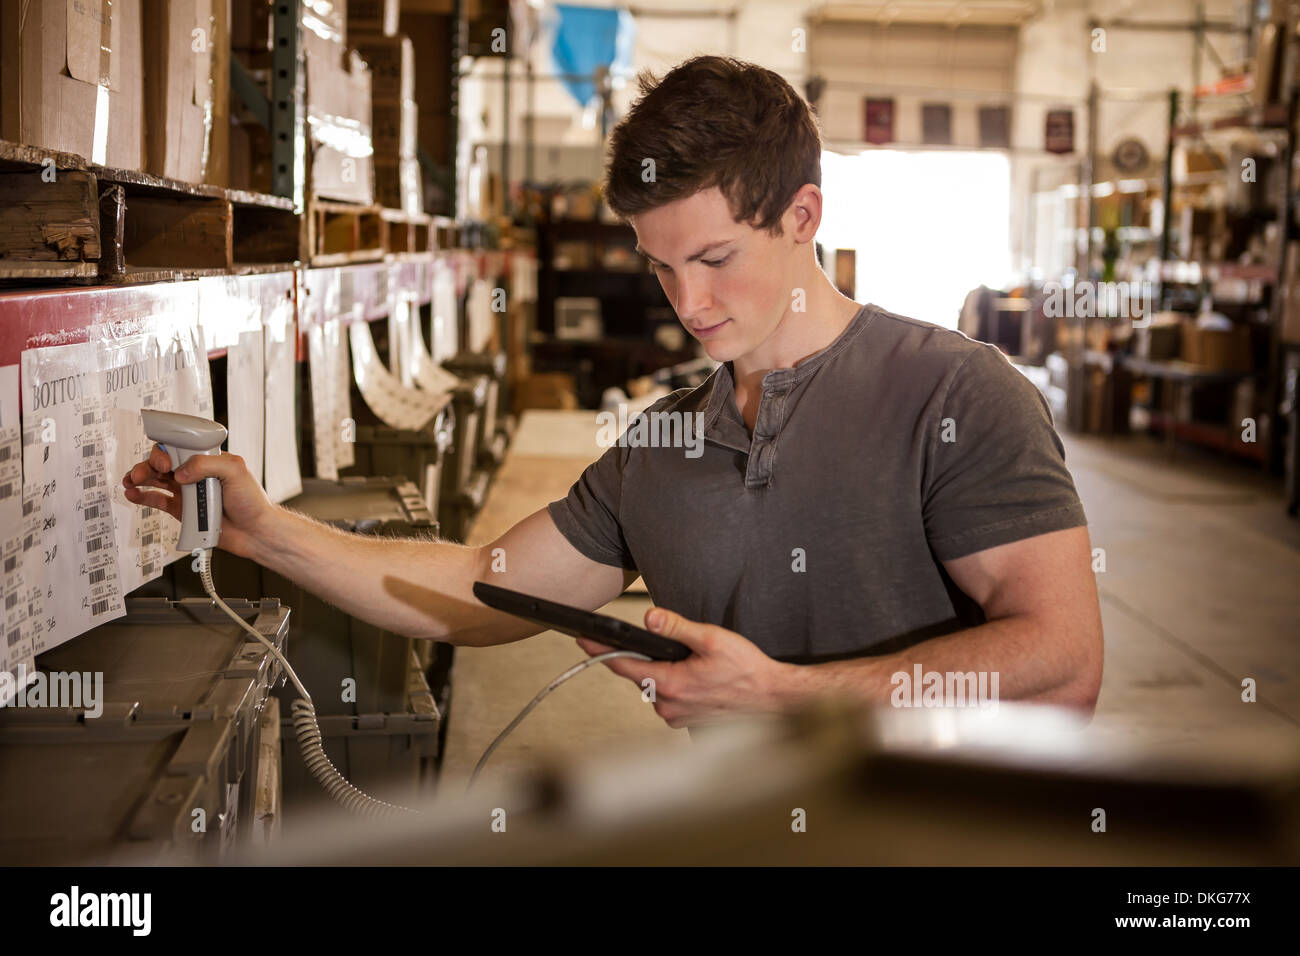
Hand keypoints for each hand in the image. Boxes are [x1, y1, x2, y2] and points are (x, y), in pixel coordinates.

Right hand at [122, 445, 275, 558]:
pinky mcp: (182, 510)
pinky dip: (142, 497)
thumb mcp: (236, 471)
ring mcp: (187, 492)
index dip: (167, 450)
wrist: (255, 532)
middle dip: (150, 464)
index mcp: (208, 459)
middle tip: (149, 471)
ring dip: (140, 477)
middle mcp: (195, 474)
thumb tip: (181, 471)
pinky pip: (157, 500)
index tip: (166, 460)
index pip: (180, 447)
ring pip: (156, 480)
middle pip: (163, 462)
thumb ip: (207, 464)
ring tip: (131, 481)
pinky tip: (133, 494)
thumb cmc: (252, 501)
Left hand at [577, 607, 791, 728]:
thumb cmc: (747, 671)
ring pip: (657, 688)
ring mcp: (677, 717)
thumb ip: (676, 627)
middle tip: (680, 650)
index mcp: (670, 683)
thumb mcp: (711, 639)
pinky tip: (702, 682)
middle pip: (642, 675)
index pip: (624, 665)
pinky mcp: (687, 723)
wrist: (773, 700)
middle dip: (651, 659)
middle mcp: (668, 705)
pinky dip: (679, 688)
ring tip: (699, 667)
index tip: (583, 640)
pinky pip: (671, 701)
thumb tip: (649, 618)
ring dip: (668, 675)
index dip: (601, 651)